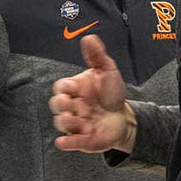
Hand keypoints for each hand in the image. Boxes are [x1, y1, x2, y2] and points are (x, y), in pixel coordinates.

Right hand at [51, 35, 132, 152]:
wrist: (123, 115)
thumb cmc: (110, 93)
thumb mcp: (107, 71)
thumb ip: (97, 56)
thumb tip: (88, 37)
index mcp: (75, 89)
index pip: (60, 87)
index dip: (65, 88)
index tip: (75, 87)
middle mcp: (72, 106)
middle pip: (57, 105)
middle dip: (61, 104)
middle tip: (71, 104)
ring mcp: (76, 123)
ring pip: (62, 123)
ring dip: (68, 122)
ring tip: (81, 120)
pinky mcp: (82, 139)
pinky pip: (69, 142)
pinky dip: (66, 143)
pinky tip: (64, 142)